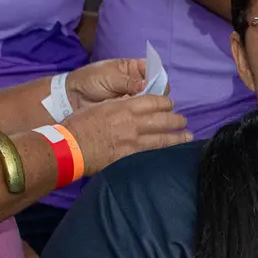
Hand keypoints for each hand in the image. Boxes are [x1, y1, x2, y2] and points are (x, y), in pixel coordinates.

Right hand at [61, 93, 190, 173]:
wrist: (69, 146)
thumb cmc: (79, 124)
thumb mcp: (100, 106)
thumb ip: (119, 104)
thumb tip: (131, 103)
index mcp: (125, 106)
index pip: (154, 101)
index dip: (166, 103)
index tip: (170, 105)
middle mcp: (134, 122)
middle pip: (164, 119)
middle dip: (177, 119)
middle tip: (183, 120)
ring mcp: (134, 141)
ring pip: (164, 137)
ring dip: (179, 137)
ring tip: (188, 136)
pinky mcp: (131, 157)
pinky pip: (153, 153)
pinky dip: (165, 151)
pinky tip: (173, 152)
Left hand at [65, 58, 154, 110]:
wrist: (74, 96)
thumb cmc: (91, 79)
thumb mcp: (110, 77)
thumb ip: (128, 82)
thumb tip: (146, 86)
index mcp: (135, 68)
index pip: (155, 72)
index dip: (160, 80)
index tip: (158, 89)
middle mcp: (139, 82)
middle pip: (157, 88)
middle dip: (156, 96)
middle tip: (150, 103)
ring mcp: (135, 96)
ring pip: (151, 102)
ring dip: (150, 106)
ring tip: (143, 111)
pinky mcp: (129, 109)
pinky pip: (141, 112)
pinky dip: (142, 115)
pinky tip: (139, 117)